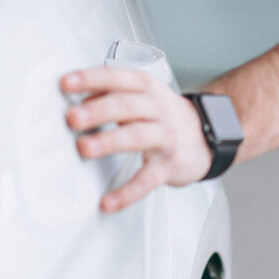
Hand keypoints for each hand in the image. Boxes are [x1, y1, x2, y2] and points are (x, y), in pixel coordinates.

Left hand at [61, 66, 212, 211]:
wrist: (212, 134)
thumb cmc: (165, 115)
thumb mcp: (143, 95)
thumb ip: (111, 95)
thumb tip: (77, 99)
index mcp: (147, 88)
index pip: (118, 77)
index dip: (92, 78)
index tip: (66, 82)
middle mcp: (158, 108)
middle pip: (127, 105)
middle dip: (98, 110)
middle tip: (73, 117)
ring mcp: (166, 136)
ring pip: (137, 136)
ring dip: (109, 141)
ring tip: (84, 148)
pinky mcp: (170, 165)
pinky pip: (147, 179)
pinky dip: (127, 192)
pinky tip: (108, 201)